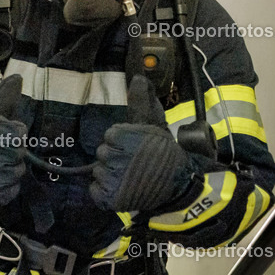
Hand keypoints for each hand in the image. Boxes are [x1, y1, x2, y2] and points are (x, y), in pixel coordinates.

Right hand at [0, 74, 26, 205]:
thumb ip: (3, 97)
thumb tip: (18, 78)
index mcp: (8, 133)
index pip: (20, 134)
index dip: (8, 135)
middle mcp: (9, 154)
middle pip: (20, 155)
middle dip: (8, 153)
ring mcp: (4, 176)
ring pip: (17, 173)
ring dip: (6, 171)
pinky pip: (11, 190)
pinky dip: (3, 188)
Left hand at [90, 75, 193, 212]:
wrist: (178, 184)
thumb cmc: (164, 152)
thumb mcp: (154, 124)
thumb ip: (141, 102)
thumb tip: (137, 77)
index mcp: (122, 135)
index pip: (110, 136)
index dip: (123, 141)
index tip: (137, 147)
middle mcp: (114, 156)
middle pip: (102, 153)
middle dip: (117, 157)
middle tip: (136, 163)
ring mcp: (111, 179)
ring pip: (99, 172)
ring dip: (112, 175)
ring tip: (131, 177)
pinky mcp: (109, 198)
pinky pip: (95, 191)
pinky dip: (106, 192)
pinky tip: (123, 189)